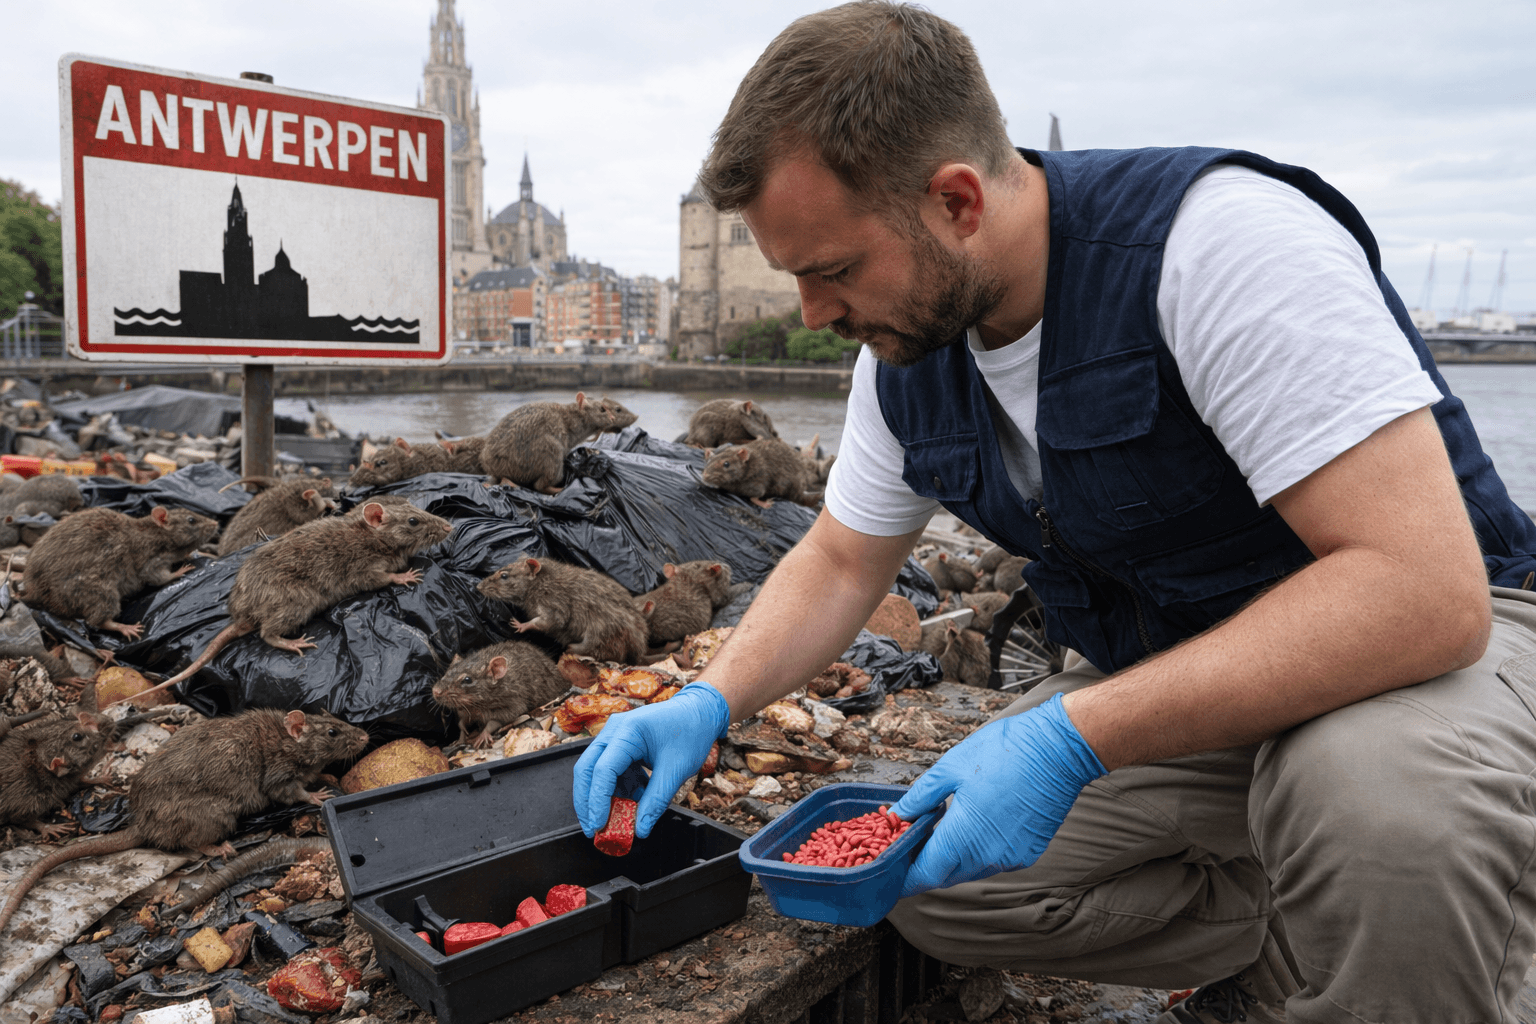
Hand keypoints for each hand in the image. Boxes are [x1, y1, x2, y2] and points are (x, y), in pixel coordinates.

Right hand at [572, 681, 730, 837]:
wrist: (700, 711)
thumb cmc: (691, 731)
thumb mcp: (676, 770)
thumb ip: (656, 801)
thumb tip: (640, 829)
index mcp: (628, 731)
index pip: (602, 770)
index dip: (597, 801)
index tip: (598, 826)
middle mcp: (615, 730)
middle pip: (588, 769)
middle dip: (588, 801)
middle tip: (593, 828)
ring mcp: (615, 736)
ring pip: (597, 772)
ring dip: (607, 797)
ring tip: (624, 816)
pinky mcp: (620, 744)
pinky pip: (611, 770)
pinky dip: (620, 788)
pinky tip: (637, 798)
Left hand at [892, 692, 1104, 898]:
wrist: (1059, 750)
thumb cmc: (1005, 753)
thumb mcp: (949, 768)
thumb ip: (919, 798)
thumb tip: (897, 815)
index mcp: (962, 838)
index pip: (924, 875)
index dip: (904, 877)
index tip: (890, 872)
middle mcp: (987, 857)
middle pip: (945, 875)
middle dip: (925, 865)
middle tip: (911, 843)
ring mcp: (1010, 858)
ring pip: (970, 870)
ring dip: (952, 858)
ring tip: (940, 830)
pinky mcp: (1028, 853)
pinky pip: (993, 861)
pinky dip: (977, 851)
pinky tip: (973, 826)